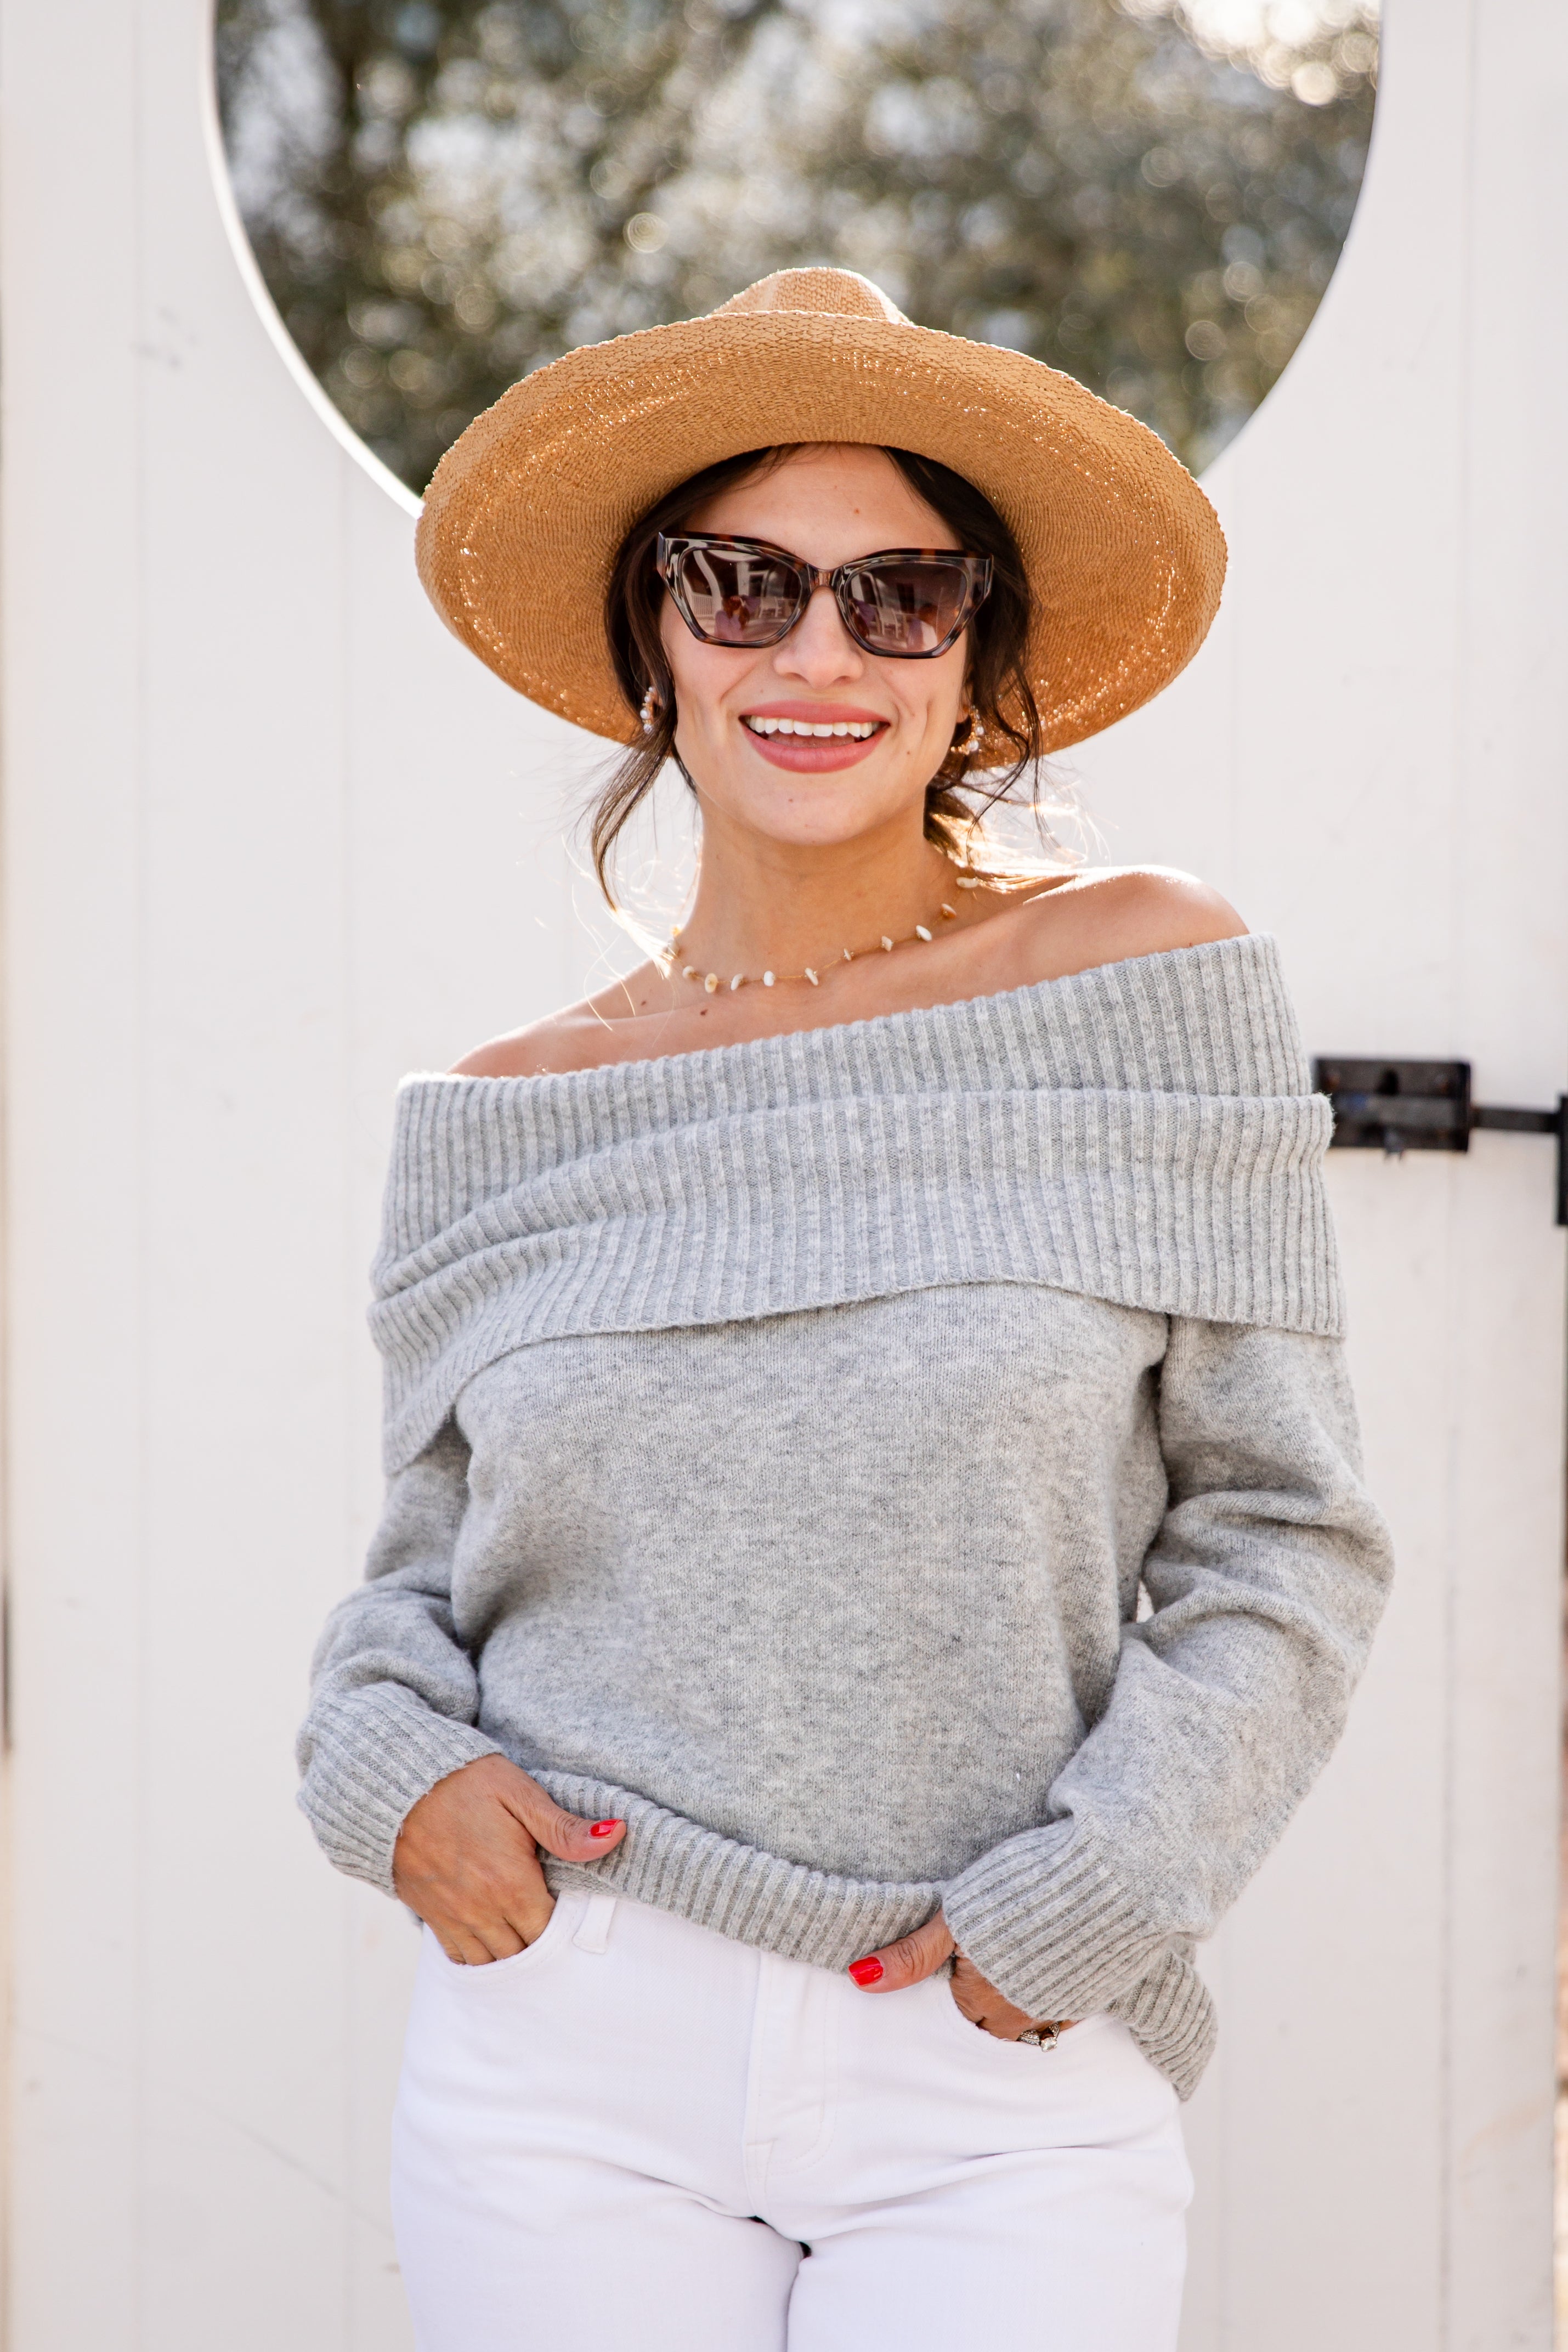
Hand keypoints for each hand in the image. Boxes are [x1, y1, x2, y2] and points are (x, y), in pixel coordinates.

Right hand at [392, 1754, 625, 1963]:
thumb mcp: (520, 1794)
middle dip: (543, 1948)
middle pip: (524, 1955)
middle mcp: (482, 1911)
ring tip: (529, 1940)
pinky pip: (459, 1957)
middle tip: (556, 1929)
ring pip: (492, 1963)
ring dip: (513, 1956)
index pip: (551, 1933)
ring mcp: (453, 1917)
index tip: (576, 1914)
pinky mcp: (430, 1915)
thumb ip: (565, 1828)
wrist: (398, 1784)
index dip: (567, 1929)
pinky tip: (494, 1943)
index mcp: (512, 1884)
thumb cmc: (465, 1782)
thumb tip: (617, 1835)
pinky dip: (479, 1957)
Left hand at [846, 1910, 1074, 2041]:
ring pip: (1033, 2020)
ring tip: (1019, 1966)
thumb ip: (911, 1954)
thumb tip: (859, 1978)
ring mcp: (1064, 2008)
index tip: (961, 1959)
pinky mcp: (1096, 1994)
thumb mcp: (956, 1916)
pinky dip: (1059, 1994)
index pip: (960, 2008)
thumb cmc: (1023, 1891)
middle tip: (987, 1965)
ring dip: (1024, 2001)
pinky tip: (1057, 1964)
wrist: (1105, 1883)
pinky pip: (1069, 2010)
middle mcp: (1023, 2015)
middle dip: (989, 2001)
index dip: (959, 1984)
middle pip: (996, 2023)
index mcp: (982, 1998)